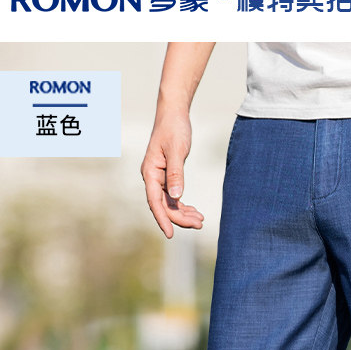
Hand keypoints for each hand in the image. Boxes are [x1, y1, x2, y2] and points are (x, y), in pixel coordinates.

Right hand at [141, 112, 204, 237]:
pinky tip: (195, 212)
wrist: (174, 115)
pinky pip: (173, 197)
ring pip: (169, 203)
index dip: (163, 219)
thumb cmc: (174, 129)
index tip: (170, 235)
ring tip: (200, 220)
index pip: (155, 202)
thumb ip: (176, 174)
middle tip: (199, 224)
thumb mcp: (177, 151)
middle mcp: (152, 178)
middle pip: (163, 206)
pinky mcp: (167, 177)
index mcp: (150, 172)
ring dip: (183, 214)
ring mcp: (159, 179)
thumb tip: (176, 197)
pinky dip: (184, 206)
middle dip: (180, 218)